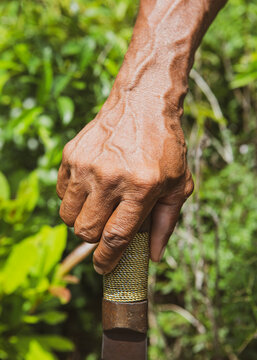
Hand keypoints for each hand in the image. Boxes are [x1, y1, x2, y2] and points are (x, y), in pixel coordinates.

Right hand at [56, 86, 193, 273]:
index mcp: (141, 188)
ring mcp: (87, 166)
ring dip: (81, 220)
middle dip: (95, 239)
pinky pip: (62, 193)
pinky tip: (91, 186)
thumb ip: (167, 223)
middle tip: (106, 228)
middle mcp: (110, 178)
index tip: (104, 269)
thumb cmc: (164, 147)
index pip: (116, 238)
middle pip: (87, 231)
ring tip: (98, 206)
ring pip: (68, 216)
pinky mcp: (72, 155)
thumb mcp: (178, 185)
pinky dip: (74, 198)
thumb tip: (153, 257)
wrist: (143, 104)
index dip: (108, 261)